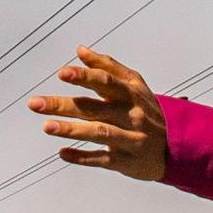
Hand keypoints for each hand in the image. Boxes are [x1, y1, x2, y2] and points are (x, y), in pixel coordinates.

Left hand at [31, 49, 168, 180]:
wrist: (177, 147)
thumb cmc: (148, 111)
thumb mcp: (135, 85)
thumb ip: (108, 67)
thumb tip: (81, 50)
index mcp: (131, 93)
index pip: (106, 82)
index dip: (84, 77)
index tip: (62, 73)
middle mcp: (131, 115)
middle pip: (95, 108)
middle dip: (64, 105)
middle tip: (35, 103)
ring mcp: (130, 139)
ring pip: (99, 133)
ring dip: (72, 130)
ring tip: (47, 126)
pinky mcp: (126, 161)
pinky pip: (102, 159)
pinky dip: (82, 157)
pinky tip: (62, 153)